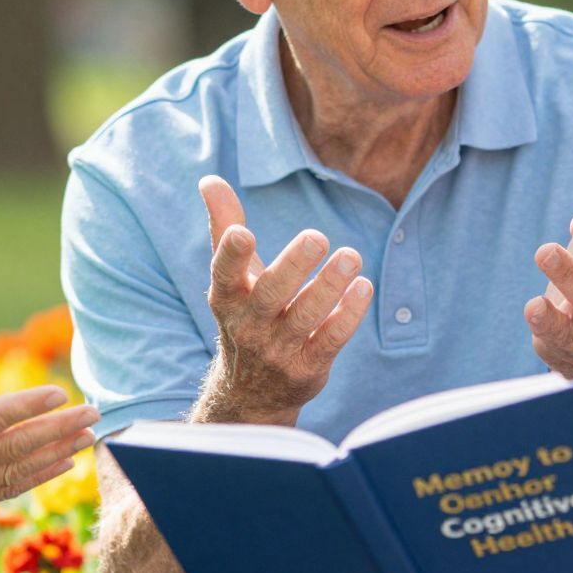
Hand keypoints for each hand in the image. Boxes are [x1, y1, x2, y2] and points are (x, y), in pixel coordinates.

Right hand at [0, 333, 98, 533]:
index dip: (27, 406)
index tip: (60, 393)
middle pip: (17, 444)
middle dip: (59, 428)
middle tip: (94, 411)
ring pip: (19, 468)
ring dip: (58, 451)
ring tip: (90, 434)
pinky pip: (10, 487)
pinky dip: (39, 476)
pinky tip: (64, 462)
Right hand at [198, 176, 370, 424]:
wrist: (251, 392)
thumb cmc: (245, 314)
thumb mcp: (231, 278)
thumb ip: (224, 227)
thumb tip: (209, 180)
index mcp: (226, 298)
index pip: (224, 274)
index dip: (231, 254)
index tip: (243, 231)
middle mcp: (249, 325)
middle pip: (271, 293)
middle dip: (294, 265)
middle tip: (318, 236)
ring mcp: (279, 349)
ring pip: (306, 315)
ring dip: (329, 286)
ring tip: (351, 257)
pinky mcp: (308, 366)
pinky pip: (331, 339)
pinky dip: (348, 315)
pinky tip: (364, 287)